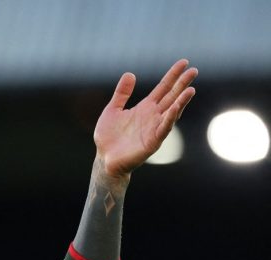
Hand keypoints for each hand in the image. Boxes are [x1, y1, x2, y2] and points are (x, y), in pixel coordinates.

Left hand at [94, 59, 196, 176]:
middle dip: (182, 84)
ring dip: (181, 101)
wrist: (105, 159)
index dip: (173, 75)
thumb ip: (121, 94)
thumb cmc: (109, 137)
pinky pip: (164, 128)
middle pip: (171, 96)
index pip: (163, 88)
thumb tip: (130, 73)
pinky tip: (176, 107)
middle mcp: (153, 116)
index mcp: (145, 108)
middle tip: (194, 70)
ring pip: (172, 112)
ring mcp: (155, 128)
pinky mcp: (153, 141)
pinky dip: (171, 118)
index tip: (184, 62)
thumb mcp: (112, 110)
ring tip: (191, 89)